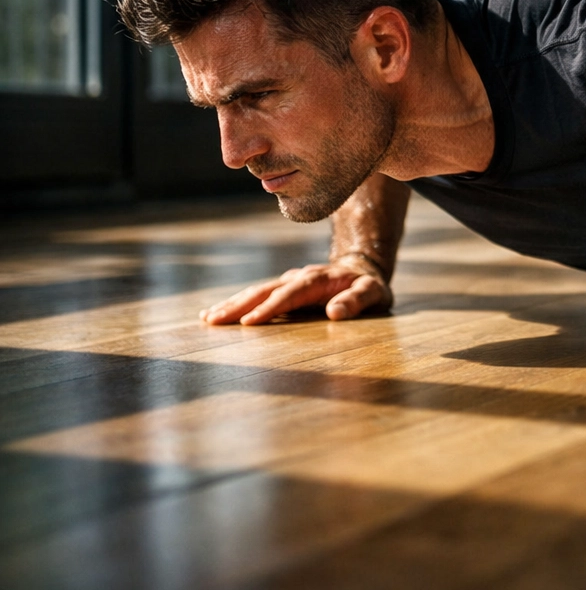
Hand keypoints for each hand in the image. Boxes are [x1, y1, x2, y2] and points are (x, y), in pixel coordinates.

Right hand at [199, 254, 392, 324]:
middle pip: (265, 290)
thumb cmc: (369, 286)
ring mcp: (288, 281)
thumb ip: (357, 300)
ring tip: (207, 318)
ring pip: (256, 291)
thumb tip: (335, 312)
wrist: (362, 267)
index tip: (249, 322)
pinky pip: (257, 295)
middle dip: (239, 306)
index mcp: (318, 280)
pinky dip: (236, 303)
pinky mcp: (282, 287)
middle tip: (213, 321)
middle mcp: (298, 277)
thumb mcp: (374, 292)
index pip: (291, 294)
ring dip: (232, 304)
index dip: (270, 308)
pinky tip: (217, 313)